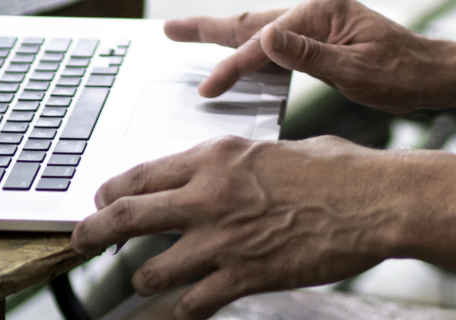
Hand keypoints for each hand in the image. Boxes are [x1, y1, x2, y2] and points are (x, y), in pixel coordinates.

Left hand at [71, 135, 392, 319]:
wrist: (377, 202)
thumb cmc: (339, 171)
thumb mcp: (277, 150)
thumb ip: (239, 165)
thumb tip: (224, 174)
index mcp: (218, 157)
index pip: (142, 174)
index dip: (112, 191)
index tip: (101, 200)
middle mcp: (210, 196)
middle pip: (127, 217)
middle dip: (93, 232)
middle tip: (79, 241)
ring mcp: (224, 241)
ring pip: (151, 270)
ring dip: (145, 278)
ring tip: (147, 280)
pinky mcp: (244, 277)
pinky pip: (193, 303)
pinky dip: (187, 307)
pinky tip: (191, 305)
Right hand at [166, 0, 454, 107]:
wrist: (434, 75)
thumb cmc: (403, 76)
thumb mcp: (357, 72)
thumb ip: (310, 57)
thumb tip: (267, 37)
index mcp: (324, 10)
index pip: (266, 42)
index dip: (234, 67)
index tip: (207, 89)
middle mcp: (318, 7)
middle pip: (253, 22)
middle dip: (209, 29)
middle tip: (169, 29)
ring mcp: (319, 19)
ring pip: (261, 29)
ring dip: (225, 35)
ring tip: (187, 35)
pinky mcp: (321, 34)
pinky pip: (276, 41)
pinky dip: (249, 48)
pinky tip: (236, 57)